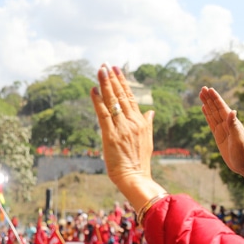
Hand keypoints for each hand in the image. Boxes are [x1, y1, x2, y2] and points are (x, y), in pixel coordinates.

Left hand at [89, 65, 159, 206]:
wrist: (135, 178)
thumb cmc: (140, 162)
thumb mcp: (148, 140)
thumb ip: (148, 124)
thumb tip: (151, 111)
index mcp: (141, 122)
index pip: (130, 98)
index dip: (123, 83)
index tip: (117, 70)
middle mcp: (132, 122)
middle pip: (121, 96)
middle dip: (113, 79)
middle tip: (106, 64)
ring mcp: (121, 128)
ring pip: (112, 102)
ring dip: (105, 85)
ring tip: (100, 70)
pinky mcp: (111, 136)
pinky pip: (103, 114)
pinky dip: (98, 101)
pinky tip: (93, 90)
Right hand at [200, 87, 243, 178]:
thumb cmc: (243, 153)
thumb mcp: (239, 139)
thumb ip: (234, 126)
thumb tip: (232, 111)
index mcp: (232, 123)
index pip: (222, 108)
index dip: (216, 98)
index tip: (209, 89)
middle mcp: (227, 124)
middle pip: (216, 108)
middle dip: (210, 99)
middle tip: (203, 88)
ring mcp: (222, 130)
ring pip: (213, 114)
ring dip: (207, 105)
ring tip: (202, 95)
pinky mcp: (219, 136)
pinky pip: (211, 123)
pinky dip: (207, 115)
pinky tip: (204, 109)